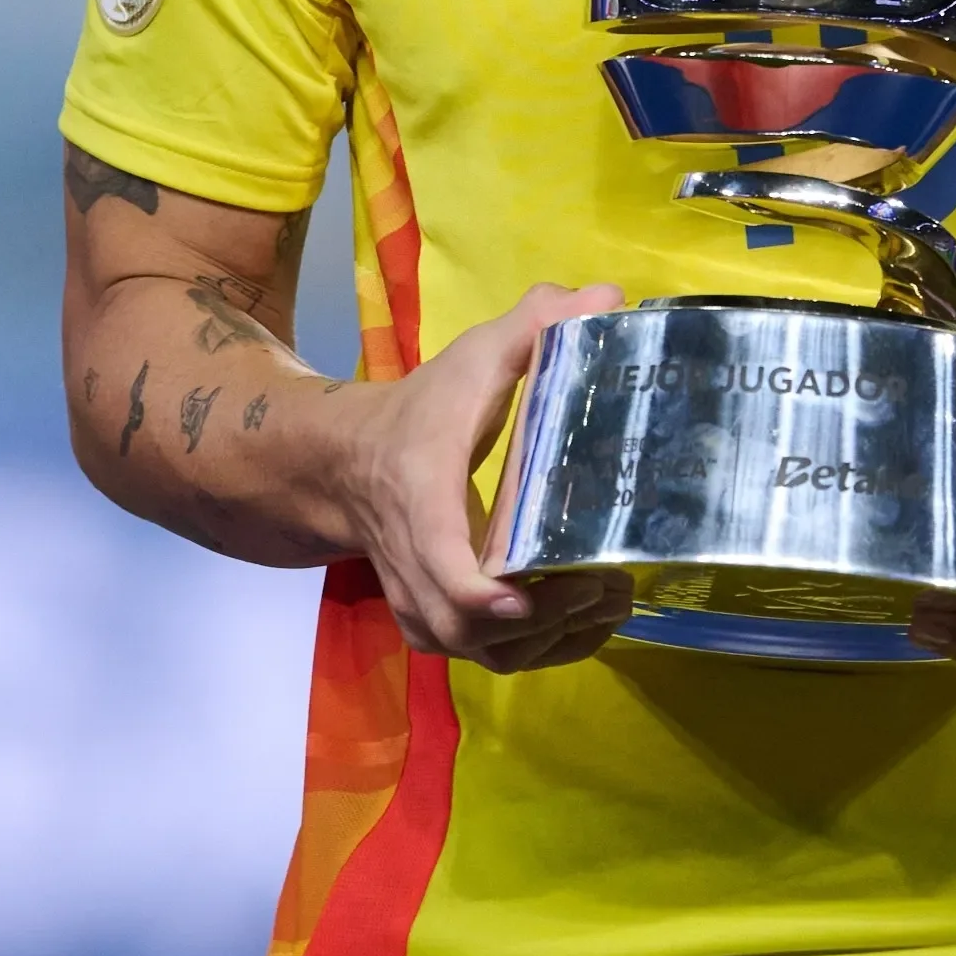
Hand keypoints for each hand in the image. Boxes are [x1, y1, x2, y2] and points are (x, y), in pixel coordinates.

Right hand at [340, 280, 636, 672]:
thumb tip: (609, 296)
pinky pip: (483, 658)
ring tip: (608, 603)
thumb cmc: (422, 410)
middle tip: (608, 586)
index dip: (489, 599)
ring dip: (547, 644)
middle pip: (471, 630)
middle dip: (544, 622)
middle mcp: (415, 565)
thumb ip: (536, 325)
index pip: (446, 573)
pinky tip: (585, 627)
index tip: (534, 596)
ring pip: (479, 653)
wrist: (346, 463)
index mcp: (423, 500)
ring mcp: (422, 600)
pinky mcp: (435, 620)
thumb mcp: (473, 358)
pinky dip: (536, 653)